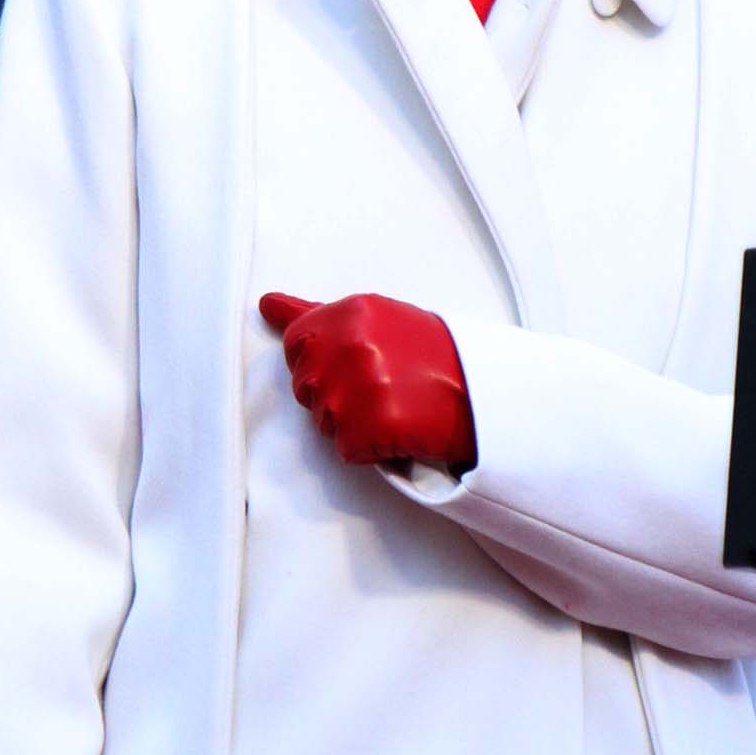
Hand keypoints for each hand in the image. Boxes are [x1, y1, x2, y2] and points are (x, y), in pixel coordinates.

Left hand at [260, 291, 476, 470]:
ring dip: (354, 425)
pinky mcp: (374, 425)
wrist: (488, 395)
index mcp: (353, 312)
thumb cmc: (435, 358)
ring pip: (323, 422)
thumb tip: (267, 304)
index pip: (297, 343)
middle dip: (335, 397)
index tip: (350, 368)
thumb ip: (319, 316)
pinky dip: (371, 450)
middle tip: (382, 390)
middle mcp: (353, 344)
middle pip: (305, 388)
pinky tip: (401, 430)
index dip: (318, 364)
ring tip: (395, 408)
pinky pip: (347, 450)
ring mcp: (362, 386)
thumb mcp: (378, 321)